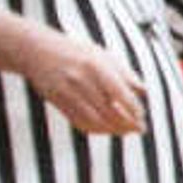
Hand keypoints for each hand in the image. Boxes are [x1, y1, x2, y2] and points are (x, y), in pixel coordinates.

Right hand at [30, 36, 145, 134]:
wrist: (37, 50)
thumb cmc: (76, 51)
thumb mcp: (104, 55)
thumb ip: (125, 74)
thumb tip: (145, 92)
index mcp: (97, 67)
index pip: (121, 95)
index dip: (134, 110)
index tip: (143, 116)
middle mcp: (82, 81)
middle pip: (110, 111)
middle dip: (128, 123)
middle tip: (140, 129)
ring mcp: (67, 93)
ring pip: (95, 120)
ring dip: (114, 130)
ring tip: (127, 132)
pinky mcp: (57, 102)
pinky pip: (79, 122)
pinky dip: (96, 129)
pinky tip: (108, 129)